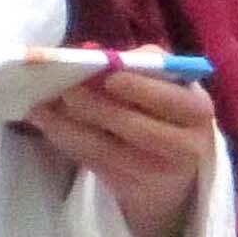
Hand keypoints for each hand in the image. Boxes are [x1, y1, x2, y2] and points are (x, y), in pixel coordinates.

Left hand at [28, 69, 215, 236]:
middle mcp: (184, 143)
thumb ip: (139, 66)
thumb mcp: (166, 89)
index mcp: (196, 109)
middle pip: (133, 125)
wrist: (175, 178)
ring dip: (67, 125)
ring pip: (104, 146)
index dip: (140, 88)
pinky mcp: (129, 188)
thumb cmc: (165, 117)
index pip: (171, 98)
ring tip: (40, 106)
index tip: (110, 77)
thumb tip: (92, 48)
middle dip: (94, 105)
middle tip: (65, 89)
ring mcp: (156, 171)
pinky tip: (45, 125)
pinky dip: (65, 141)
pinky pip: (91, 162)